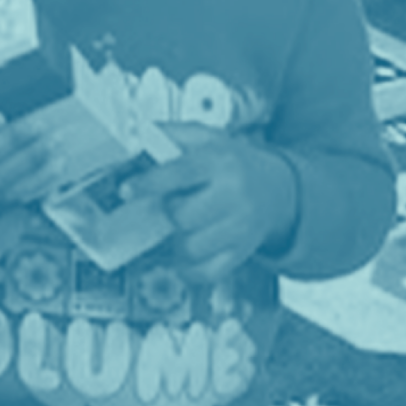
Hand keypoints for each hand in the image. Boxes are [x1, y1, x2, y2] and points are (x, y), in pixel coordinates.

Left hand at [116, 123, 300, 286]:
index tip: (128, 190)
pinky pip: (207, 271)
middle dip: (169, 212)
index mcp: (221, 162)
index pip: (179, 173)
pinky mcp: (242, 251)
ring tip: (185, 226)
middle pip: (181, 215)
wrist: (278, 188)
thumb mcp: (208, 138)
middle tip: (174, 205)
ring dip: (178, 240)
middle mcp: (234, 194)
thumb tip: (140, 137)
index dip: (148, 183)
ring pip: (190, 247)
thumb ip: (173, 134)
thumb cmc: (236, 164)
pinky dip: (191, 268)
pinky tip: (189, 253)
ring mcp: (240, 226)